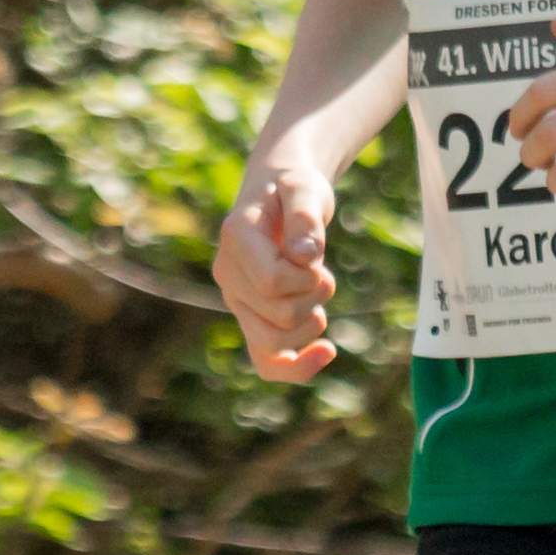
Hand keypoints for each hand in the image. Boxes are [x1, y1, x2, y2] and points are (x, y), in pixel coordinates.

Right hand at [213, 147, 338, 382]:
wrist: (281, 195)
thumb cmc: (294, 189)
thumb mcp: (304, 188)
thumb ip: (305, 216)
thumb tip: (306, 256)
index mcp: (235, 240)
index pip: (273, 283)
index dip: (307, 279)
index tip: (314, 257)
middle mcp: (228, 275)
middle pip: (281, 317)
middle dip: (315, 297)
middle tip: (321, 270)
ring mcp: (238, 301)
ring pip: (275, 344)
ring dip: (312, 322)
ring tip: (317, 290)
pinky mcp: (253, 319)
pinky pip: (268, 363)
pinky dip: (298, 367)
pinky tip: (327, 351)